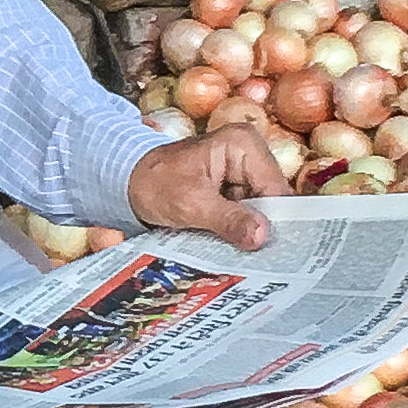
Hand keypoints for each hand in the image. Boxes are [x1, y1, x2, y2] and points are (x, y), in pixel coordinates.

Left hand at [127, 128, 282, 254]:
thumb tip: (262, 236)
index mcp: (243, 144)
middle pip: (273, 201)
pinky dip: (242, 233)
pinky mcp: (237, 191)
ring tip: (251, 260)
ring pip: (263, 212)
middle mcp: (250, 154)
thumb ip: (227, 219)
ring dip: (253, 235)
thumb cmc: (155, 184)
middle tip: (265, 263)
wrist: (128, 184)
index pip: (276, 189)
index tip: (278, 253)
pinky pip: (249, 216)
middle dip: (265, 230)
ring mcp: (245, 173)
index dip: (279, 222)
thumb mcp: (191, 204)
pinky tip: (239, 252)